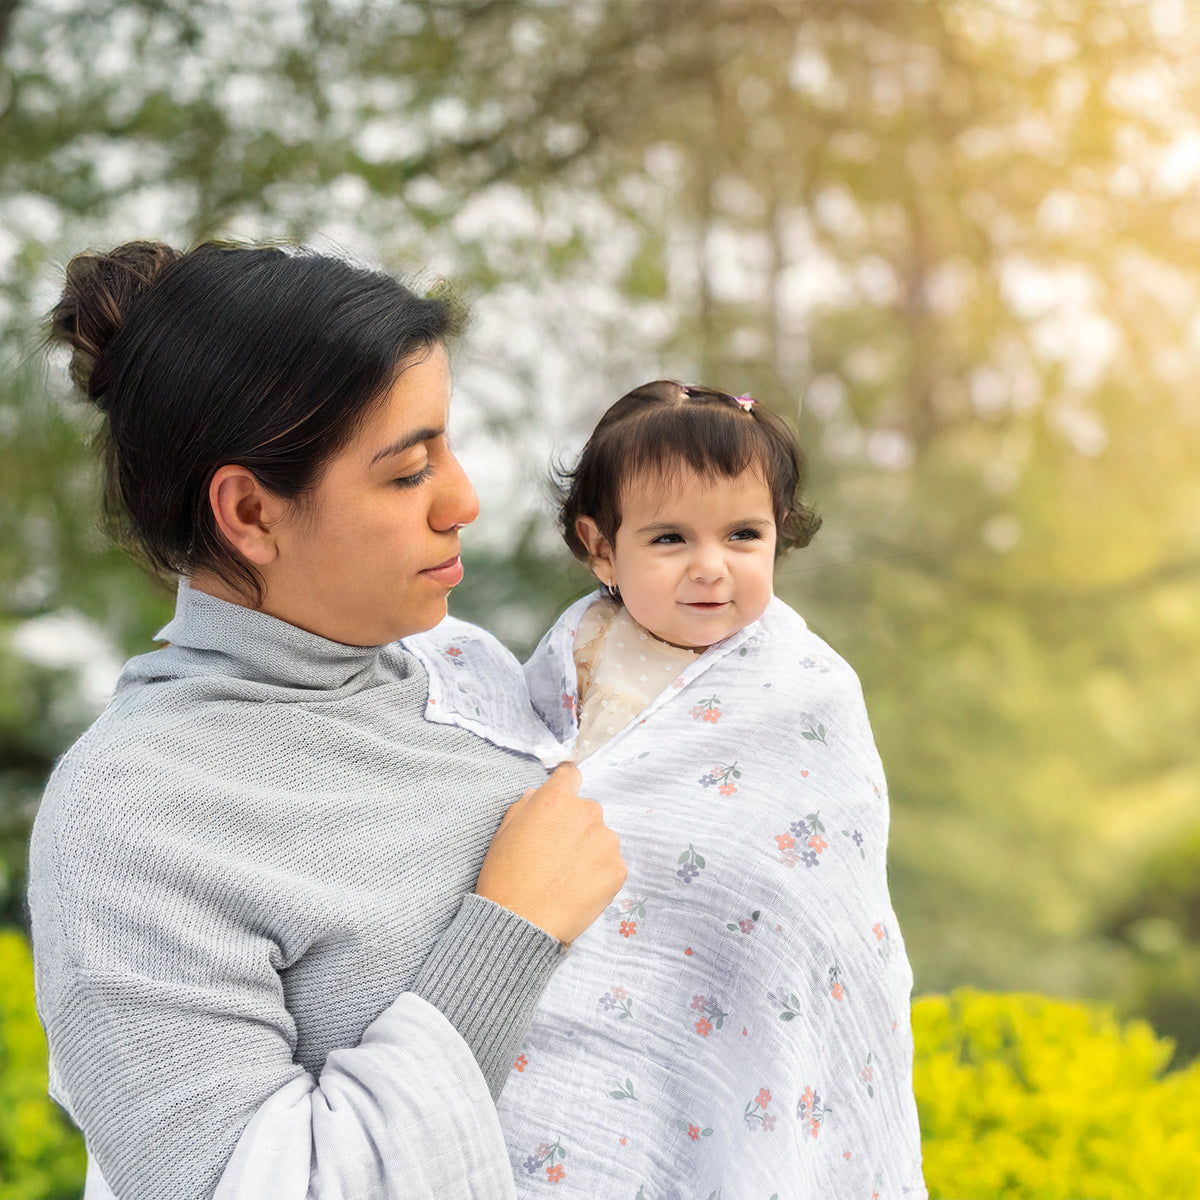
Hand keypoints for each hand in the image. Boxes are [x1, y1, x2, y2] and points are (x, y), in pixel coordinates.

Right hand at [475, 763, 625, 944]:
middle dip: (574, 825)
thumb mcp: (503, 832)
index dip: (565, 785)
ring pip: (600, 837)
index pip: (571, 774)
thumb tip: (537, 795)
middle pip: (586, 810)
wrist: (521, 925)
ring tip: (565, 875)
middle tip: (555, 853)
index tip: (562, 799)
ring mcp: (607, 842)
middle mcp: (588, 813)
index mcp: (557, 799)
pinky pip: (610, 863)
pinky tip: (576, 888)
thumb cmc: (505, 878)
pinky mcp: (618, 869)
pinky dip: (598, 873)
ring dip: (588, 849)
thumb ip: (525, 806)